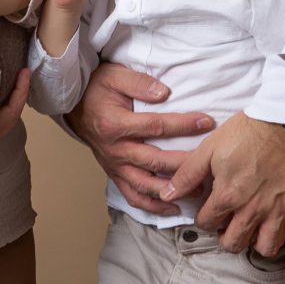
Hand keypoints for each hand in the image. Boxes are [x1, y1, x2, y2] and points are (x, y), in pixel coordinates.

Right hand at [66, 61, 215, 215]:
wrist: (74, 105)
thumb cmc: (96, 89)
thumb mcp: (115, 76)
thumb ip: (139, 83)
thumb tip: (164, 93)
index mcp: (115, 124)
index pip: (155, 127)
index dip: (183, 125)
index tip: (207, 122)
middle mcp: (115, 149)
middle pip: (156, 161)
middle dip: (185, 163)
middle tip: (210, 164)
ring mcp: (115, 165)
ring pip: (146, 184)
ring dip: (172, 190)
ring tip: (197, 191)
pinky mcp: (115, 174)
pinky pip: (133, 195)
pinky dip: (153, 205)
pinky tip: (173, 207)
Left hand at [166, 113, 284, 255]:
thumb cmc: (247, 132)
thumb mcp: (209, 149)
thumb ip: (188, 175)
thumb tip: (168, 194)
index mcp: (228, 196)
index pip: (208, 224)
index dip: (204, 220)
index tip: (207, 214)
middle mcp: (253, 209)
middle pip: (236, 243)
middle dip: (227, 239)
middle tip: (227, 228)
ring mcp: (279, 209)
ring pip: (268, 246)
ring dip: (258, 242)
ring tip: (253, 229)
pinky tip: (279, 218)